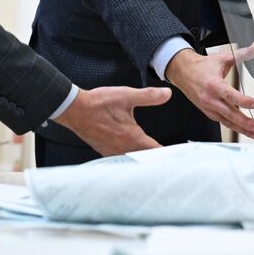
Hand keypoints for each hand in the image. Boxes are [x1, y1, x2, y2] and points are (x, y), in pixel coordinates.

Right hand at [53, 85, 170, 156]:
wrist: (74, 109)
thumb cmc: (98, 103)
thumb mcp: (126, 95)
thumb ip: (148, 96)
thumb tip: (167, 94)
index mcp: (131, 137)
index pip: (155, 151)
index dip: (168, 154)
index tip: (179, 157)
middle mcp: (122, 149)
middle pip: (145, 159)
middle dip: (158, 159)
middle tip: (171, 159)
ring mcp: (112, 152)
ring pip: (133, 160)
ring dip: (143, 159)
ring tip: (155, 158)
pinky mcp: (104, 150)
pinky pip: (121, 158)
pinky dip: (130, 157)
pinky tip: (133, 153)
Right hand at [164, 43, 253, 139]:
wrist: (184, 73)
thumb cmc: (203, 67)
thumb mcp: (223, 58)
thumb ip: (241, 54)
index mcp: (214, 84)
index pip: (230, 95)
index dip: (242, 100)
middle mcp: (210, 98)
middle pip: (229, 113)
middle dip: (244, 122)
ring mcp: (208, 107)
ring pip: (226, 121)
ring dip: (241, 128)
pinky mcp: (208, 112)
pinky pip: (222, 122)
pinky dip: (233, 127)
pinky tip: (244, 130)